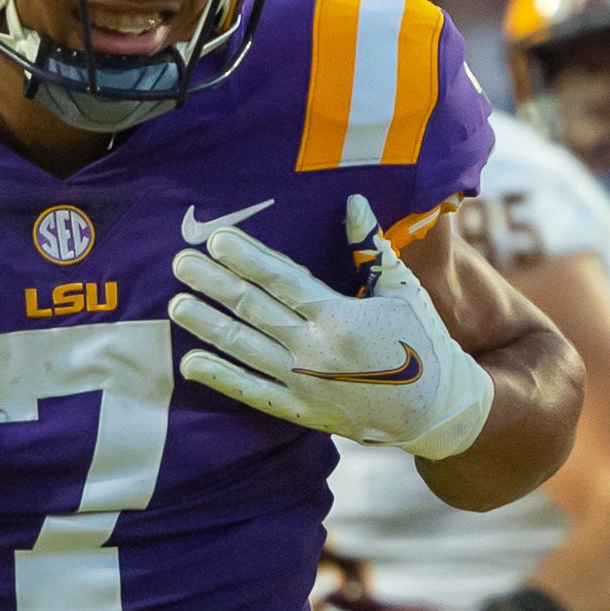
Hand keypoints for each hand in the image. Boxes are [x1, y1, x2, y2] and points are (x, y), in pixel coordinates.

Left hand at [172, 195, 494, 459]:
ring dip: (207, 324)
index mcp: (339, 313)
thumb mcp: (403, 290)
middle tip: (180, 261)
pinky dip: (220, 378)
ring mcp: (304, 381)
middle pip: (253, 308)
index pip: (280, 278)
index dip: (245, 257)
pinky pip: (252, 392)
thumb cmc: (422, 342)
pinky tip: (190, 363)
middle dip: (213, 282)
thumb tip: (354, 200)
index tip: (216, 238)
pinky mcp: (300, 410)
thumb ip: (372, 247)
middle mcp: (314, 348)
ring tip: (174, 304)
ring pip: (244, 347)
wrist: (435, 410)